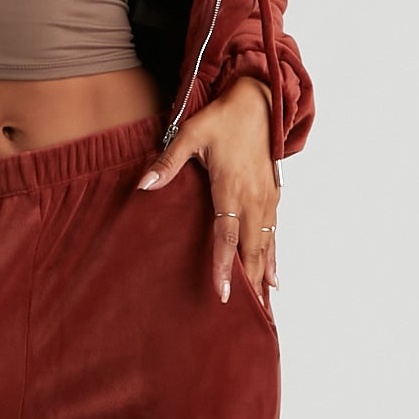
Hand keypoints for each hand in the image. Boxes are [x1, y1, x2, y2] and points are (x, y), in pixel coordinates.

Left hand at [135, 76, 278, 303]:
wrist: (260, 102)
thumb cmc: (222, 118)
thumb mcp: (190, 133)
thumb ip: (168, 162)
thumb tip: (143, 184)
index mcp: (231, 189)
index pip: (226, 237)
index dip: (224, 267)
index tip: (223, 294)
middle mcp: (254, 200)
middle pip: (252, 250)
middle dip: (251, 284)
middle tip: (251, 316)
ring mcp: (267, 200)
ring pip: (266, 246)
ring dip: (265, 277)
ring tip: (266, 307)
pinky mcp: (274, 197)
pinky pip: (275, 235)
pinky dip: (274, 259)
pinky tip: (275, 278)